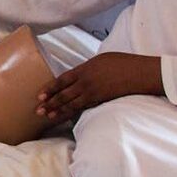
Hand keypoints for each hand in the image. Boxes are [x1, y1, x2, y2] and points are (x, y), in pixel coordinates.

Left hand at [36, 52, 163, 121]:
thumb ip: (86, 68)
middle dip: (50, 103)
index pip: (62, 80)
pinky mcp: (101, 100)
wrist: (138, 72)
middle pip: (64, 94)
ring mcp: (93, 92)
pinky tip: (67, 116)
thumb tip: (78, 74)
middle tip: (38, 111)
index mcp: (84, 69)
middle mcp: (86, 82)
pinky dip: (74, 112)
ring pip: (72, 103)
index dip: (50, 89)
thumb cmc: (121, 62)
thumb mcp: (99, 60)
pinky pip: (84, 107)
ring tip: (48, 116)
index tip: (40, 95)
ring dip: (59, 110)